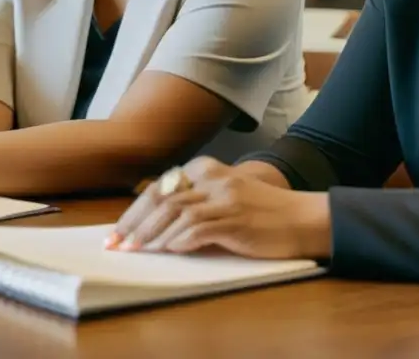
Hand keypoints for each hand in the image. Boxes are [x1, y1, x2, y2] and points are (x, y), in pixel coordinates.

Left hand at [110, 157, 331, 259]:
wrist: (301, 218)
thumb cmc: (262, 213)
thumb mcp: (224, 197)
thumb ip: (194, 203)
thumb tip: (154, 225)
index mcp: (206, 169)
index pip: (160, 187)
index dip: (134, 211)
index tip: (116, 232)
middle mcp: (213, 178)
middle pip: (161, 197)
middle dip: (134, 222)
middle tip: (118, 244)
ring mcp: (224, 197)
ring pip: (175, 212)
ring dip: (152, 234)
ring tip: (137, 250)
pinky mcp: (235, 218)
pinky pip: (198, 228)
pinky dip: (179, 240)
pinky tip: (170, 250)